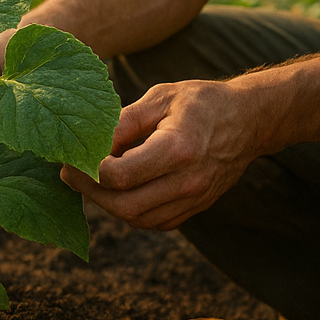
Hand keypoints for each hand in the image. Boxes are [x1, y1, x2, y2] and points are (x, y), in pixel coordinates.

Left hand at [60, 78, 260, 230]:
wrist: (248, 120)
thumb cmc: (200, 102)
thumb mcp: (160, 97)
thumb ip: (123, 121)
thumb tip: (89, 143)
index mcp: (178, 148)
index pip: (121, 175)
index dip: (90, 170)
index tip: (73, 156)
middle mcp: (188, 181)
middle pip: (125, 205)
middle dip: (91, 192)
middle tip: (70, 173)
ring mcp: (194, 199)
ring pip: (137, 219)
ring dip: (108, 204)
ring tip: (91, 180)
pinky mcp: (195, 209)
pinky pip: (154, 221)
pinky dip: (131, 211)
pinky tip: (118, 189)